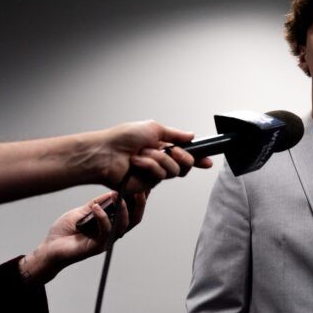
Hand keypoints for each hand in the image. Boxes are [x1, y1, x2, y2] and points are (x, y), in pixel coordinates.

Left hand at [19, 191, 146, 284]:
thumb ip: (97, 203)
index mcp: (112, 224)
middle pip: (135, 219)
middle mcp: (113, 233)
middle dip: (140, 204)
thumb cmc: (65, 231)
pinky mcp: (97, 247)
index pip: (132, 211)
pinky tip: (95, 208)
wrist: (49, 248)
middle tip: (137, 189)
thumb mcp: (82, 211)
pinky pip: (105, 231)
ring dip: (122, 209)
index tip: (139, 183)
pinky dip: (102, 218)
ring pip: (123, 225)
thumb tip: (113, 191)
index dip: (139, 199)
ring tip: (116, 195)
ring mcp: (106, 241)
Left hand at [95, 120, 212, 192]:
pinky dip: (149, 166)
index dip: (199, 159)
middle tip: (173, 151)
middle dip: (183, 157)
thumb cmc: (123, 138)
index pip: (186, 155)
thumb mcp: (153, 128)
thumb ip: (175, 134)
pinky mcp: (148, 184)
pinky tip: (136, 162)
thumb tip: (191, 135)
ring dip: (159, 159)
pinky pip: (160, 175)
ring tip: (142, 154)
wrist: (105, 153)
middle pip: (186, 166)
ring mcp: (155, 174)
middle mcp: (161, 161)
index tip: (208, 161)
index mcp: (162, 147)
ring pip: (174, 171)